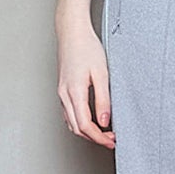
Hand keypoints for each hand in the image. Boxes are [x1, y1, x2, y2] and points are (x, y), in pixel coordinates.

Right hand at [58, 20, 114, 148]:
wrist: (72, 32)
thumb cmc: (86, 48)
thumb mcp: (101, 74)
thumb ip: (103, 99)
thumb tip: (105, 121)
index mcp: (74, 92)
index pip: (85, 126)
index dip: (99, 138)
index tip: (112, 141)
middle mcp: (64, 95)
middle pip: (77, 128)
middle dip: (95, 138)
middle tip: (112, 139)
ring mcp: (61, 93)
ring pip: (72, 123)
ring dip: (87, 132)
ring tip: (105, 132)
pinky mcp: (62, 90)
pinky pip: (69, 114)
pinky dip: (80, 123)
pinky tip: (92, 120)